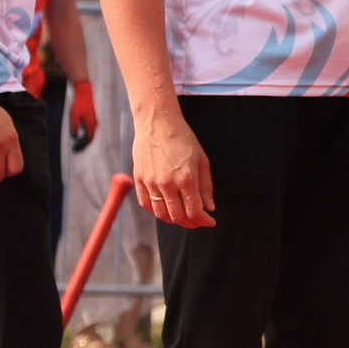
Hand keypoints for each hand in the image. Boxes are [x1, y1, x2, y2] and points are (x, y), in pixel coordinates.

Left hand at [68, 81, 96, 148]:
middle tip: (75, 150)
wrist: (85, 93)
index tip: (75, 150)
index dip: (82, 145)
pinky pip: (91, 130)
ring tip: (77, 145)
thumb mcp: (74, 115)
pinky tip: (80, 137)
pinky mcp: (93, 119)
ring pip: (91, 134)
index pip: (88, 138)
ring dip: (84, 141)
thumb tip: (74, 137)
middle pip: (91, 138)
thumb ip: (74, 126)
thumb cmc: (78, 104)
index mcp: (91, 123)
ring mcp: (95, 121)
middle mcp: (95, 124)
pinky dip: (86, 136)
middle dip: (83, 145)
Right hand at [133, 103, 214, 226]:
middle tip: (197, 221)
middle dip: (190, 223)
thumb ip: (206, 187)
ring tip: (183, 217)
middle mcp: (167, 183)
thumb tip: (209, 208)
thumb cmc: (184, 140)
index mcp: (186, 179)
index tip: (210, 222)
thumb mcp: (202, 161)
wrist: (158, 124)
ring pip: (160, 214)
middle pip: (177, 216)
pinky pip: (145, 204)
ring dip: (173, 220)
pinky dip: (156, 211)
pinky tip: (166, 209)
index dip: (203, 221)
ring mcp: (150, 182)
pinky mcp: (139, 179)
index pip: (194, 211)